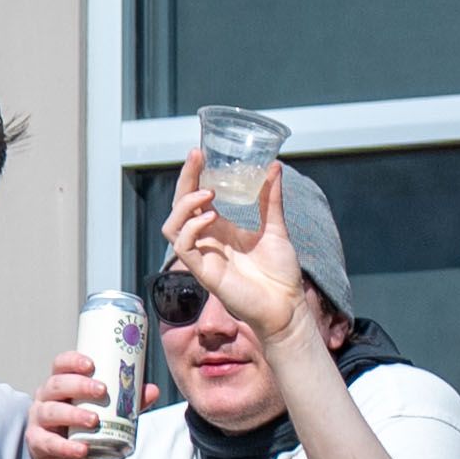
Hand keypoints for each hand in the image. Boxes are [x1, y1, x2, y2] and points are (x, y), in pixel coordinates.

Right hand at [23, 340, 122, 458]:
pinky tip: (81, 448)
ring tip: (94, 421)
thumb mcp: (107, 414)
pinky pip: (48, 442)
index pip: (61, 364)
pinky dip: (65, 446)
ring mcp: (38, 420)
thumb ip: (128, 403)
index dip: (73, 361)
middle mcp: (46, 398)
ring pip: (50, 411)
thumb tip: (152, 390)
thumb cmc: (85, 431)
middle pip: (56, 384)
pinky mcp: (37, 443)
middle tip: (102, 391)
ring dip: (73, 414)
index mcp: (61, 385)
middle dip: (79, 385)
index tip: (92, 364)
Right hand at [164, 157, 306, 343]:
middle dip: (185, 180)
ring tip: (209, 193)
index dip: (194, 176)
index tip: (201, 153)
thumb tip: (274, 167)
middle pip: (180, 207)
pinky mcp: (204, 273)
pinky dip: (192, 228)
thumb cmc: (280, 273)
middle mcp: (207, 241)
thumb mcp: (276, 227)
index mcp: (221, 229)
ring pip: (172, 226)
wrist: (287, 305)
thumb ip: (271, 199)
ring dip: (185, 205)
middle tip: (197, 158)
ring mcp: (203, 257)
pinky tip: (210, 217)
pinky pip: (184, 246)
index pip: (196, 198)